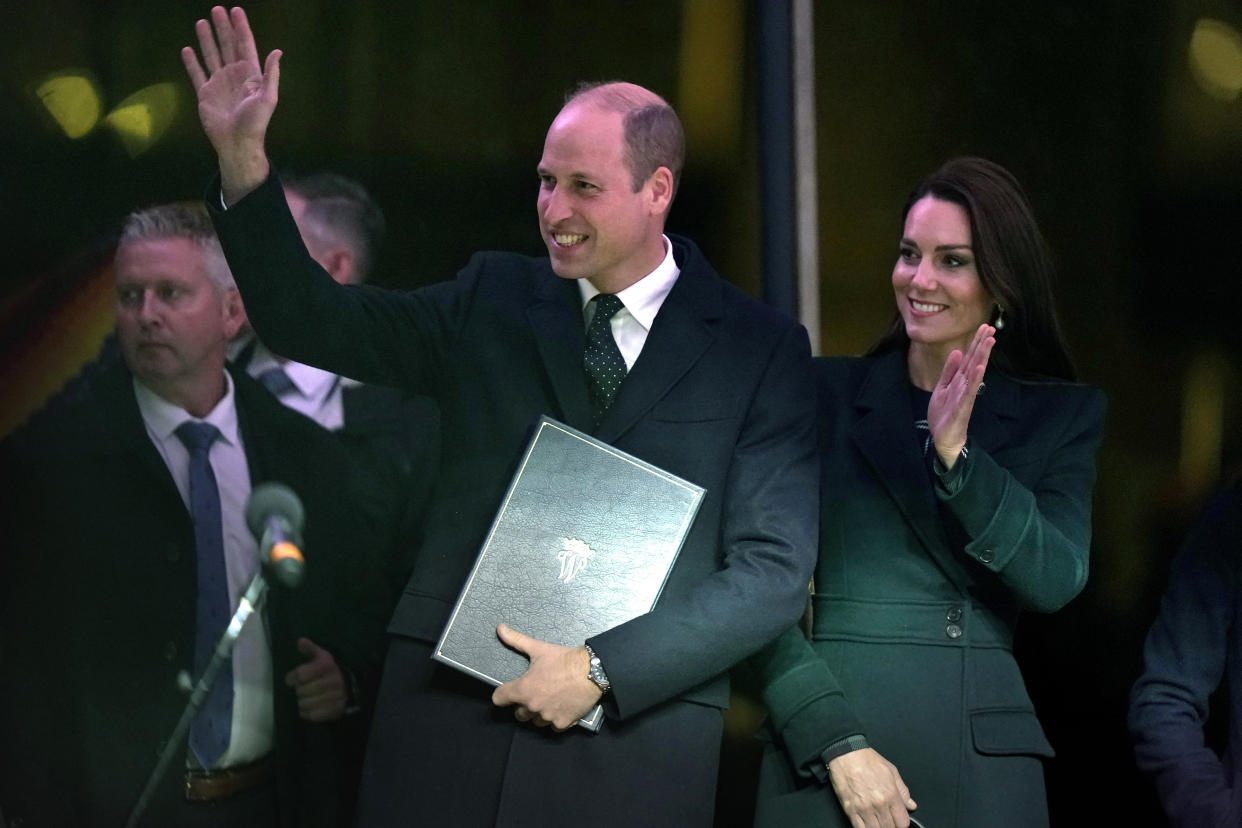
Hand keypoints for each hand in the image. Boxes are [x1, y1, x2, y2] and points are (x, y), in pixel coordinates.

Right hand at [180, 6, 280, 201]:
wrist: (237, 143)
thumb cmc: (255, 123)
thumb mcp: (268, 98)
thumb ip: (271, 74)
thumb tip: (277, 51)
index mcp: (251, 75)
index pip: (245, 45)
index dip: (241, 28)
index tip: (236, 11)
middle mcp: (234, 76)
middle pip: (227, 46)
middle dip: (222, 28)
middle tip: (216, 9)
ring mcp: (219, 83)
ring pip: (212, 55)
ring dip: (207, 39)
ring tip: (201, 22)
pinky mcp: (205, 93)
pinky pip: (197, 74)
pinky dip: (192, 62)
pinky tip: (187, 49)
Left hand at [283, 637, 347, 721]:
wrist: (348, 684)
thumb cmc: (329, 670)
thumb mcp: (321, 656)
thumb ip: (310, 649)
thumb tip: (300, 641)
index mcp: (327, 665)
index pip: (300, 675)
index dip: (291, 678)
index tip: (291, 680)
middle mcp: (333, 680)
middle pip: (301, 691)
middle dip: (298, 691)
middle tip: (301, 690)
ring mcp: (336, 696)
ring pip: (305, 704)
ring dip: (301, 702)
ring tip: (304, 699)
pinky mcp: (336, 710)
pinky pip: (313, 715)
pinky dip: (307, 713)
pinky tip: (309, 708)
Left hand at [490, 623, 601, 730]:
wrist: (591, 671)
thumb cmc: (563, 660)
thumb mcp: (538, 648)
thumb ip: (516, 640)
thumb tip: (499, 628)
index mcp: (523, 689)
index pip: (498, 699)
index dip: (503, 694)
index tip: (508, 692)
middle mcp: (532, 707)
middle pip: (518, 714)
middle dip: (524, 705)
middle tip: (535, 693)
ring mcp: (547, 717)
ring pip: (535, 722)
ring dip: (539, 714)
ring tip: (548, 700)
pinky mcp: (561, 724)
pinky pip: (552, 727)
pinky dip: (555, 719)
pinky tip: (560, 707)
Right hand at [827, 747, 917, 827]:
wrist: (846, 754)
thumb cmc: (867, 759)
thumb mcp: (891, 771)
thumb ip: (903, 790)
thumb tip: (911, 805)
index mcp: (891, 794)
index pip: (903, 822)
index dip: (902, 823)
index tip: (899, 821)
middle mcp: (879, 804)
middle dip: (891, 826)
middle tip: (887, 821)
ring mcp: (864, 808)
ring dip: (878, 827)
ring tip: (877, 822)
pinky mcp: (850, 810)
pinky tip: (867, 823)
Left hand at [927, 323, 994, 468]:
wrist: (942, 437)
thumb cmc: (944, 413)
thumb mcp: (942, 387)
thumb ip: (949, 371)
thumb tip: (957, 352)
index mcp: (960, 380)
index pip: (970, 358)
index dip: (976, 342)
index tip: (985, 326)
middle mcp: (965, 385)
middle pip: (975, 361)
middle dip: (982, 344)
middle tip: (991, 327)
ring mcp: (965, 395)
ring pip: (975, 373)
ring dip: (982, 357)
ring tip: (989, 341)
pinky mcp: (962, 407)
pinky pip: (969, 391)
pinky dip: (974, 380)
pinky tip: (980, 368)